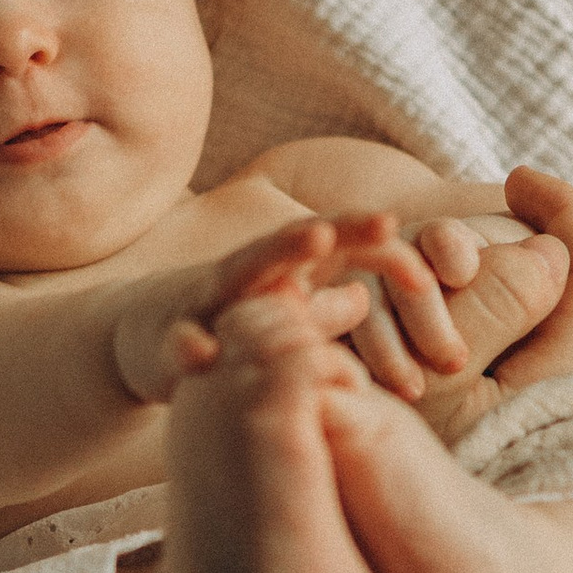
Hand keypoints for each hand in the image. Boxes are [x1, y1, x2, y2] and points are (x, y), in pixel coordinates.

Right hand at [113, 214, 461, 406]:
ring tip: (314, 238)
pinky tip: (201, 354)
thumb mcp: (281, 318)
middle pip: (298, 242)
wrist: (135, 341)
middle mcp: (248, 273)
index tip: (437, 271)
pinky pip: (178, 340)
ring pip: (241, 272)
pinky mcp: (166, 339)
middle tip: (389, 219)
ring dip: (278, 253)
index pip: (341, 249)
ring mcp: (205, 300)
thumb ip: (327, 309)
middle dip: (342, 229)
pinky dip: (188, 345)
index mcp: (281, 271)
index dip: (387, 252)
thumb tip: (374, 298)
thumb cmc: (225, 327)